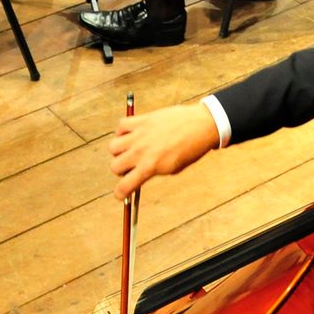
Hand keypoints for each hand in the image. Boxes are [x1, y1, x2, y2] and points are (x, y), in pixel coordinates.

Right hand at [106, 103, 220, 199]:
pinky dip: (123, 131)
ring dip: (119, 151)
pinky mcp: (142, 120)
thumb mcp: (172, 168)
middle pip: (114, 166)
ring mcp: (140, 135)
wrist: (201, 126)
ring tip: (131, 148)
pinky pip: (121, 126)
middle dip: (121, 170)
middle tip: (131, 166)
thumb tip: (135, 175)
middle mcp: (141, 151)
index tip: (121, 193)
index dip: (120, 193)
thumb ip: (152, 172)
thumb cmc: (189, 150)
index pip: (124, 186)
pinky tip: (133, 133)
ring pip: (113, 147)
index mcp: (150, 167)